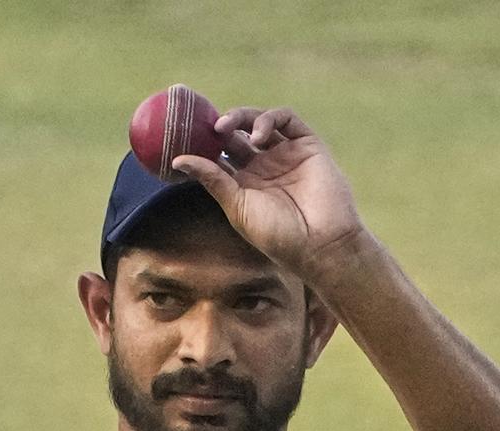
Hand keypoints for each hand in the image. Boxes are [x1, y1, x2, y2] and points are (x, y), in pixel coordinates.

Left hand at [172, 107, 368, 283]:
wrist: (321, 243)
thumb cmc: (278, 235)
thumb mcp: (237, 207)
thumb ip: (212, 179)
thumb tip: (178, 160)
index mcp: (245, 184)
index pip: (219, 155)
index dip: (203, 143)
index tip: (183, 134)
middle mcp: (264, 167)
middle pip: (236, 134)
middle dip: (218, 126)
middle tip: (204, 125)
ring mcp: (286, 154)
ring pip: (258, 121)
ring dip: (240, 117)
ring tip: (225, 128)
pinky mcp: (307, 144)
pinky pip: (287, 119)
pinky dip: (269, 118)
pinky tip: (257, 135)